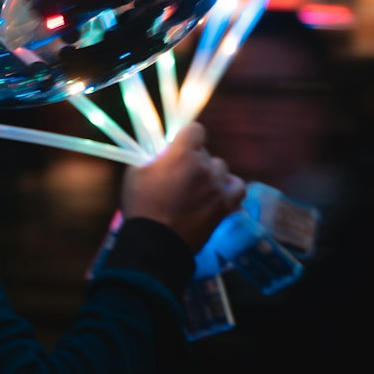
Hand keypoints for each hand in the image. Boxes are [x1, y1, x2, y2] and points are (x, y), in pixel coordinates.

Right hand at [120, 122, 244, 252]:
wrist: (155, 243)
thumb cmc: (141, 207)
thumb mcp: (134, 174)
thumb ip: (151, 157)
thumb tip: (161, 152)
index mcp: (182, 155)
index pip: (196, 130)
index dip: (187, 137)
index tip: (179, 146)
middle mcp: (204, 167)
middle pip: (205, 152)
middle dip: (193, 159)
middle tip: (180, 175)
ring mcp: (217, 187)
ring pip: (220, 168)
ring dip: (210, 174)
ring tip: (198, 187)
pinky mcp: (225, 206)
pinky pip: (238, 187)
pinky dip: (229, 187)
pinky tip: (218, 192)